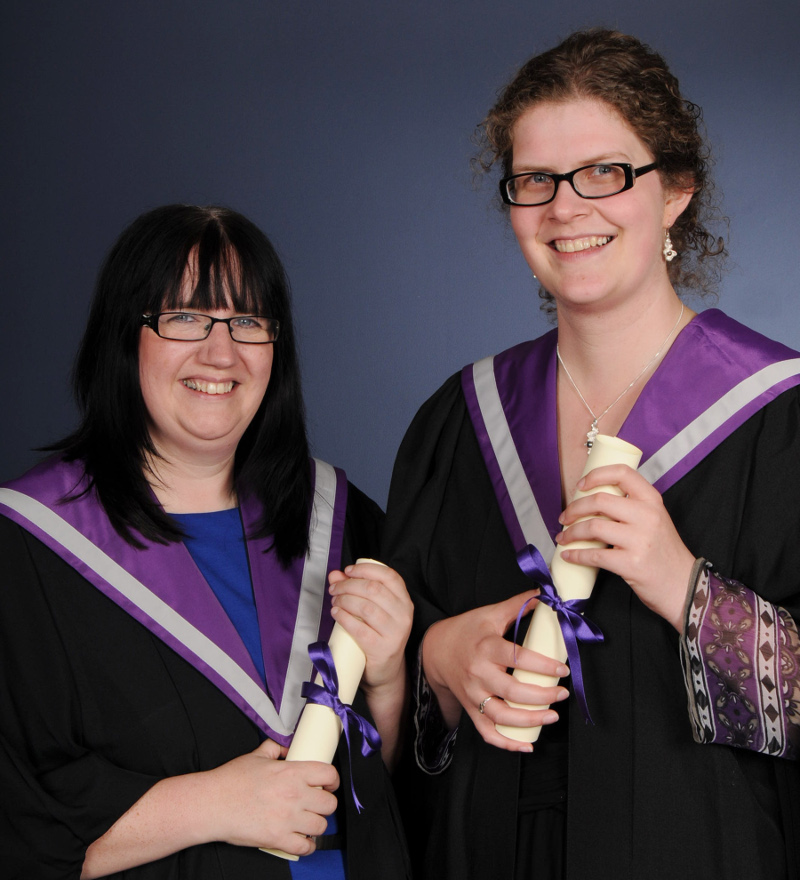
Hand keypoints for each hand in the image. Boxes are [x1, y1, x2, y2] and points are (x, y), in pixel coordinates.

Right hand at [202, 738, 338, 854]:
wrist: (212, 804)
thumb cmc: (231, 780)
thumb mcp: (256, 755)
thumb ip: (275, 749)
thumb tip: (286, 747)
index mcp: (292, 772)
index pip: (328, 774)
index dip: (332, 780)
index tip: (329, 784)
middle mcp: (294, 795)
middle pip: (330, 803)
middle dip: (326, 803)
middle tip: (317, 803)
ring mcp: (288, 819)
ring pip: (321, 825)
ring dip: (316, 824)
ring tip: (308, 821)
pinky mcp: (278, 839)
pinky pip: (305, 847)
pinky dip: (307, 845)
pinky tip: (301, 839)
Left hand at [328, 561, 412, 695]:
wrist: (385, 671)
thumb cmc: (378, 635)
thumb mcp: (371, 610)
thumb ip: (355, 589)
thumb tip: (334, 575)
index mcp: (404, 600)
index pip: (389, 576)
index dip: (366, 569)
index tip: (348, 571)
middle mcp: (403, 614)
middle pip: (373, 589)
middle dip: (348, 585)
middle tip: (334, 589)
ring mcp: (395, 632)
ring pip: (366, 607)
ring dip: (344, 600)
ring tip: (334, 602)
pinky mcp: (382, 648)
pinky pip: (360, 628)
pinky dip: (344, 618)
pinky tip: (336, 613)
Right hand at [422, 592, 569, 751]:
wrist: (435, 649)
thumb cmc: (467, 630)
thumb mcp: (490, 613)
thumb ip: (518, 604)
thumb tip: (546, 593)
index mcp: (486, 646)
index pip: (517, 658)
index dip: (542, 665)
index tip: (562, 669)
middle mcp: (478, 672)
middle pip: (511, 691)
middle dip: (541, 696)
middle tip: (562, 694)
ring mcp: (473, 694)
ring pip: (501, 715)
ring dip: (529, 720)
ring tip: (552, 716)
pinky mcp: (470, 709)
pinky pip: (486, 732)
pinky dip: (506, 743)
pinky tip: (527, 744)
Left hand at [556, 464, 694, 629]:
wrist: (684, 586)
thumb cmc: (664, 553)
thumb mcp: (655, 520)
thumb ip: (632, 507)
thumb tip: (592, 502)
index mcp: (652, 501)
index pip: (623, 473)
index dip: (596, 475)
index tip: (580, 485)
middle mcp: (647, 516)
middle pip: (600, 501)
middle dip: (574, 508)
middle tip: (565, 517)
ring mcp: (640, 540)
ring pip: (593, 526)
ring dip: (571, 532)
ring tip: (564, 537)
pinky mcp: (631, 563)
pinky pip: (594, 555)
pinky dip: (576, 555)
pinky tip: (569, 555)